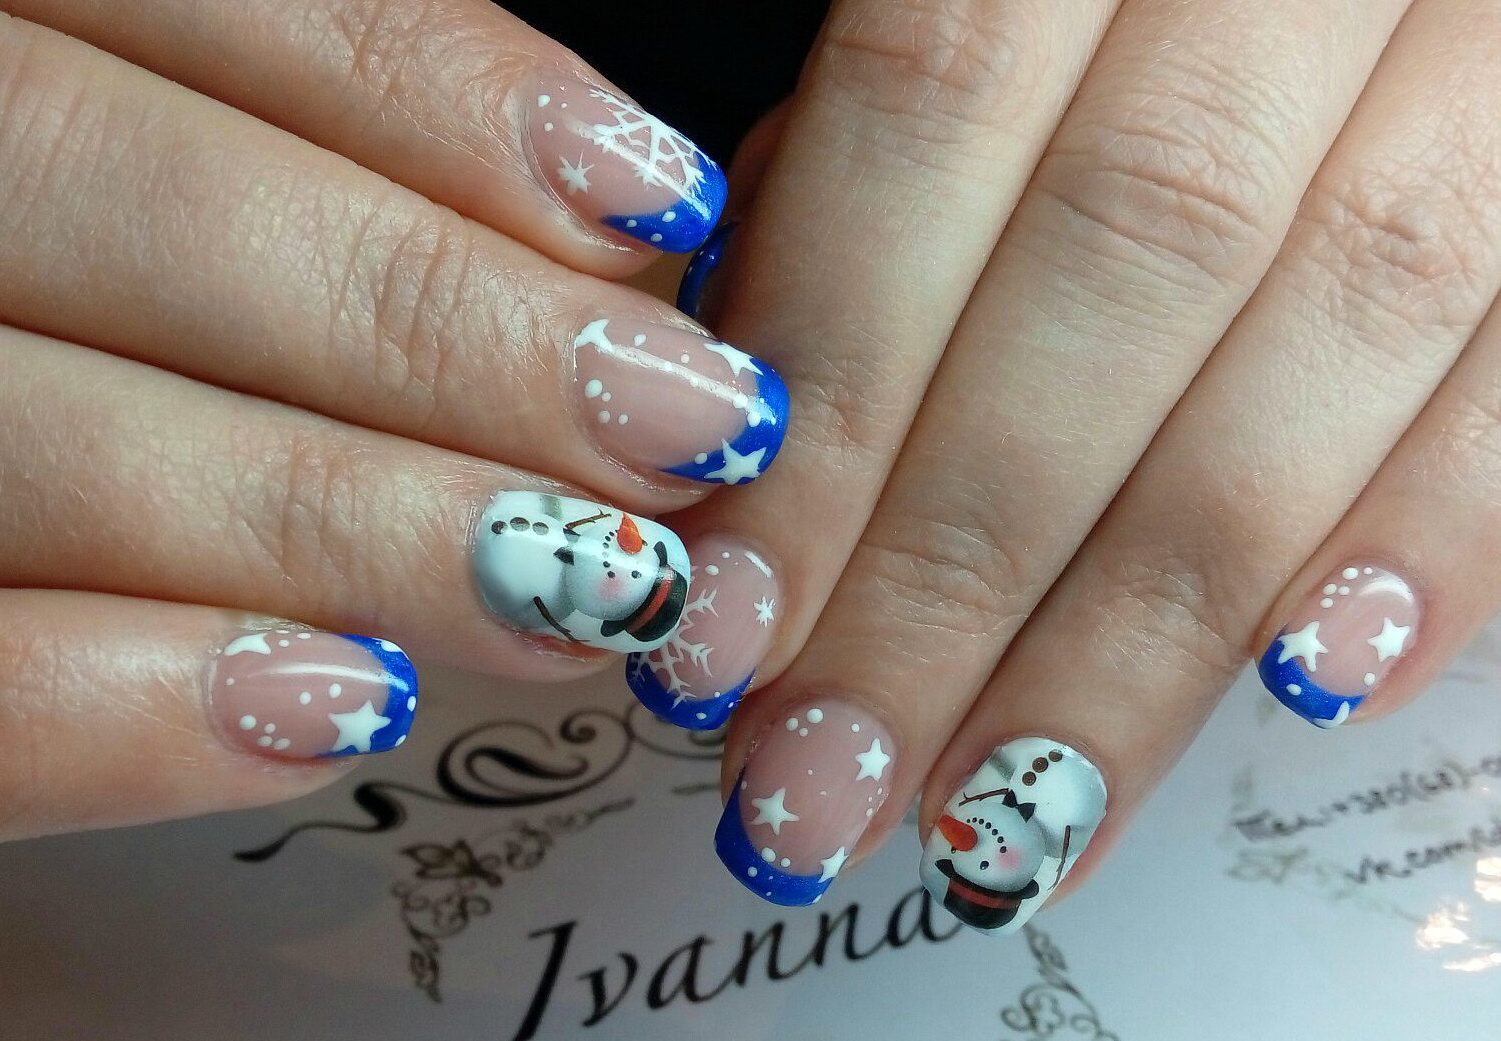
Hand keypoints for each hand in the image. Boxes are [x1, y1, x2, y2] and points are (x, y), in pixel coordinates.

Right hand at [0, 1, 794, 838]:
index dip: (432, 98)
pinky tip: (349, 704)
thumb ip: (325, 176)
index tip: (659, 210)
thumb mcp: (166, 168)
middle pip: (111, 195)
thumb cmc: (95, 300)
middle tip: (679, 427)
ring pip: (38, 436)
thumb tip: (610, 258)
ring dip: (345, 520)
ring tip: (581, 588)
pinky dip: (133, 702)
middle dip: (431, 325)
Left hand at [630, 0, 1500, 929]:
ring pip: (1332, 323)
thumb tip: (760, 408)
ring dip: (1147, 616)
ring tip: (1005, 806)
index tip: (724, 627)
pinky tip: (1309, 681)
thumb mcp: (983, 10)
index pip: (927, 115)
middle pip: (1120, 261)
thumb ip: (871, 170)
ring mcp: (1483, 37)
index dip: (827, 394)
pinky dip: (1438, 526)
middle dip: (951, 563)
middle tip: (824, 776)